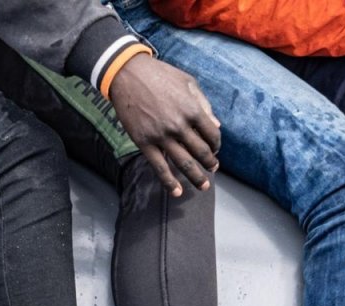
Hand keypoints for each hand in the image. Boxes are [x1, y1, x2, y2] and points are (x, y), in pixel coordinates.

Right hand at [108, 54, 220, 196]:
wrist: (127, 74)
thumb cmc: (159, 75)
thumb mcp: (187, 82)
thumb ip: (203, 104)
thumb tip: (216, 125)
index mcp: (193, 110)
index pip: (213, 135)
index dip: (216, 145)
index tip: (215, 149)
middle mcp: (179, 126)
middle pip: (201, 152)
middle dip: (210, 163)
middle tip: (213, 169)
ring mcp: (161, 136)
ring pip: (184, 164)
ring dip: (196, 177)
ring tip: (203, 187)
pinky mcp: (145, 143)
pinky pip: (159, 167)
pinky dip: (169, 182)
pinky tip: (176, 192)